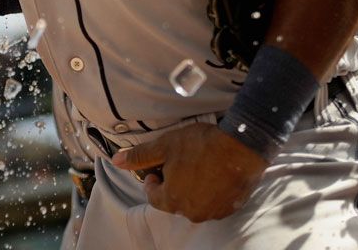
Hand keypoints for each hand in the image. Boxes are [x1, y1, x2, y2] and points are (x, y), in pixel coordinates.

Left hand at [111, 123, 267, 222]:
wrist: (241, 146)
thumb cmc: (201, 145)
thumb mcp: (165, 145)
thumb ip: (140, 157)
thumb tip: (116, 161)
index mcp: (172, 199)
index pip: (153, 197)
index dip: (153, 180)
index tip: (158, 168)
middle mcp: (191, 212)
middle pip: (174, 200)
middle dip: (173, 184)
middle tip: (180, 163)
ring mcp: (212, 212)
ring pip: (194, 202)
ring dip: (192, 188)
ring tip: (198, 166)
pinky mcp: (229, 208)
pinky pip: (213, 203)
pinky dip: (210, 191)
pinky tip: (213, 173)